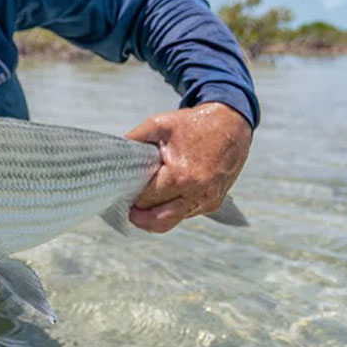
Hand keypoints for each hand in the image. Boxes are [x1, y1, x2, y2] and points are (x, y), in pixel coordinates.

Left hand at [125, 102, 251, 232]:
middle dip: (139, 217)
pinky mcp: (213, 203)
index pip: (147, 199)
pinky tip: (162, 196)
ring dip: (155, 215)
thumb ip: (133, 140)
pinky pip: (186, 214)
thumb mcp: (158, 125)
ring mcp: (208, 201)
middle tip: (127, 207)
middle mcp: (197, 194)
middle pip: (158, 221)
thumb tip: (113, 155)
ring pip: (172, 221)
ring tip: (142, 201)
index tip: (120, 191)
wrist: (232, 124)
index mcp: (181, 177)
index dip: (130, 197)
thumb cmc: (194, 124)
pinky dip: (171, 209)